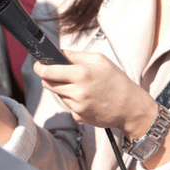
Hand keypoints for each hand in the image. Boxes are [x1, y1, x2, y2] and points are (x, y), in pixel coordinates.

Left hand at [33, 50, 157, 137]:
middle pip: (48, 85)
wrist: (131, 108)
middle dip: (50, 78)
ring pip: (58, 95)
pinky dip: (73, 102)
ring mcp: (77, 106)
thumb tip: (58, 53)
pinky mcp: (79, 117)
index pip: (48, 72)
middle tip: (60, 74)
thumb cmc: (117, 81)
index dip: (39, 68)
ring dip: (65, 90)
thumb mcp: (100, 61)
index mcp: (81, 74)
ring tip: (83, 87)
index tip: (38, 65)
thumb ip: (76, 55)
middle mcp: (77, 92)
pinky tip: (88, 99)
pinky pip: (68, 106)